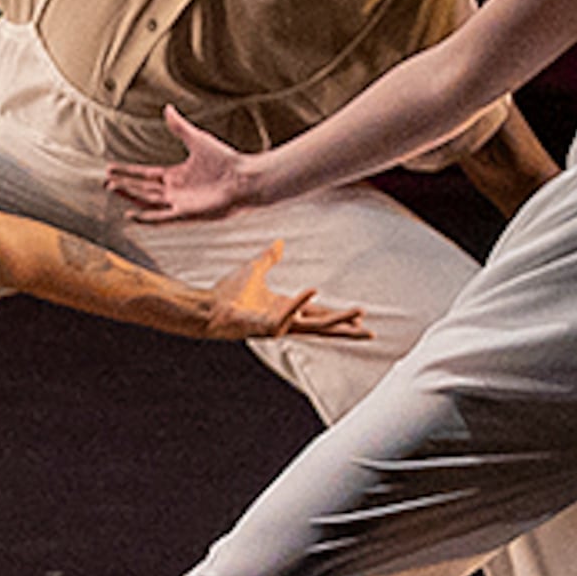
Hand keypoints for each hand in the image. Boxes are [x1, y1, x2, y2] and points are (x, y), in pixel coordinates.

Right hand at [103, 106, 264, 222]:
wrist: (245, 177)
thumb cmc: (225, 160)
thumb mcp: (197, 140)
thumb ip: (179, 127)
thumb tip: (167, 108)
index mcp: (176, 176)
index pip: (146, 175)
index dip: (128, 172)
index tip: (110, 168)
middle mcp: (175, 191)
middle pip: (143, 189)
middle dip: (124, 185)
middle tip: (105, 180)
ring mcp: (180, 203)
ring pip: (148, 201)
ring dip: (130, 196)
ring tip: (112, 188)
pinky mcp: (187, 214)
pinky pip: (162, 218)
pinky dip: (147, 218)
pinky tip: (131, 215)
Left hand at [196, 242, 368, 340]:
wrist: (206, 305)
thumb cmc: (227, 293)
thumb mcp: (255, 269)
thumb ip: (269, 258)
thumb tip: (279, 243)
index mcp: (286, 308)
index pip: (318, 315)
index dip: (338, 316)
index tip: (359, 318)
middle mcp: (285, 320)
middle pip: (322, 327)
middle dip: (346, 329)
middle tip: (369, 332)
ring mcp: (276, 325)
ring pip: (313, 326)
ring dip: (335, 321)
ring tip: (356, 316)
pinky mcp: (264, 326)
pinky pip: (286, 315)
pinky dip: (299, 303)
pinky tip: (312, 292)